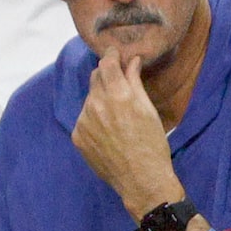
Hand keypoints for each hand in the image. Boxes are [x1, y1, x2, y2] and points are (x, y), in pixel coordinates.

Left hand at [71, 49, 180, 218]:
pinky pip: (84, 118)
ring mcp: (84, 121)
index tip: (114, 52)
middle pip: (95, 77)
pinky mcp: (77, 136)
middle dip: (106, 75)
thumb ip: (135, 82)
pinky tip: (108, 130)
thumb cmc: (152, 143)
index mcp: (119, 95)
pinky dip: (94, 117)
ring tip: (116, 114)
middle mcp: (97, 105)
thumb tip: (131, 60)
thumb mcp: (148, 109)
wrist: (140, 179)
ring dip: (100, 98)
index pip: (107, 63)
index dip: (111, 54)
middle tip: (118, 80)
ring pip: (90, 98)